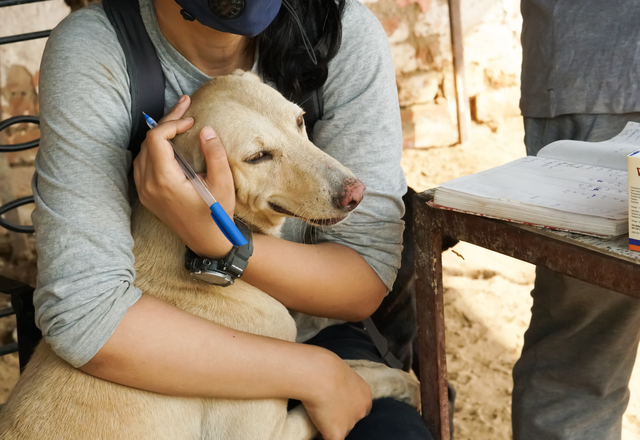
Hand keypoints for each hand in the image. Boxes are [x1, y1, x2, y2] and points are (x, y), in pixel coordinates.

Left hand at [133, 95, 234, 257]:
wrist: (208, 242)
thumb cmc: (217, 215)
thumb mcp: (223, 184)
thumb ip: (215, 155)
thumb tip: (206, 130)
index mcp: (164, 181)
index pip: (156, 139)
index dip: (172, 123)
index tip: (192, 122)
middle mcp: (148, 185)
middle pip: (148, 142)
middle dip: (167, 122)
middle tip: (185, 106)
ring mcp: (145, 191)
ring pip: (143, 152)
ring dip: (159, 135)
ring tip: (179, 122)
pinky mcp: (147, 195)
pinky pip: (142, 164)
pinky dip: (154, 149)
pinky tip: (170, 143)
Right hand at [302, 355, 371, 439]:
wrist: (319, 375)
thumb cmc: (326, 367)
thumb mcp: (340, 372)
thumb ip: (342, 383)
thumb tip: (332, 386)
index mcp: (365, 395)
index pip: (359, 407)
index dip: (347, 407)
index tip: (336, 403)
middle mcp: (361, 411)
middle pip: (352, 419)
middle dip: (341, 416)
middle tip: (326, 407)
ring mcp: (350, 424)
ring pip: (341, 429)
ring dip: (331, 424)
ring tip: (318, 413)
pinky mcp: (336, 433)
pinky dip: (327, 436)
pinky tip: (319, 434)